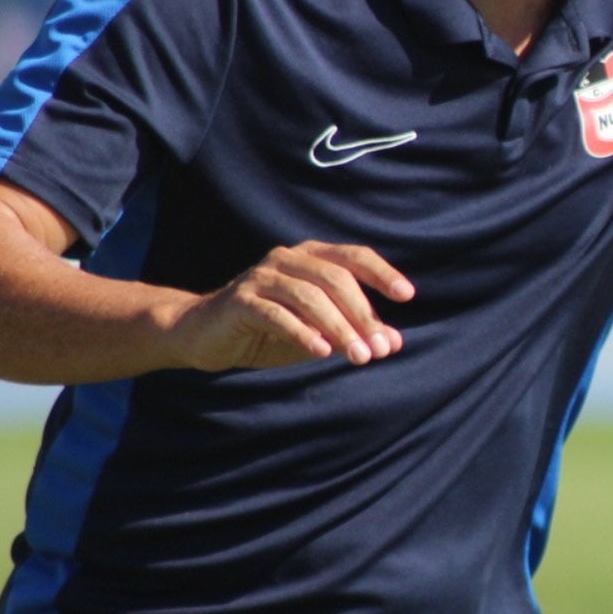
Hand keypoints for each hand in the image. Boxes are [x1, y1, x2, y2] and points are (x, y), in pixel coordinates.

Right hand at [167, 241, 414, 371]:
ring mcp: (261, 277)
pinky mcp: (240, 300)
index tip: (407, 296)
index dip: (381, 273)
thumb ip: (353, 333)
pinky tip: (321, 352)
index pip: (353, 257)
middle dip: (362, 315)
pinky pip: (277, 314)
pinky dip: (302, 332)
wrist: (205, 335)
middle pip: (335, 279)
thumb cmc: (269, 329)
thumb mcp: (318, 333)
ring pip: (309, 297)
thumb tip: (393, 343)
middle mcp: (287, 259)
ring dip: (339, 328)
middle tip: (379, 349)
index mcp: (310, 257)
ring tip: (359, 356)